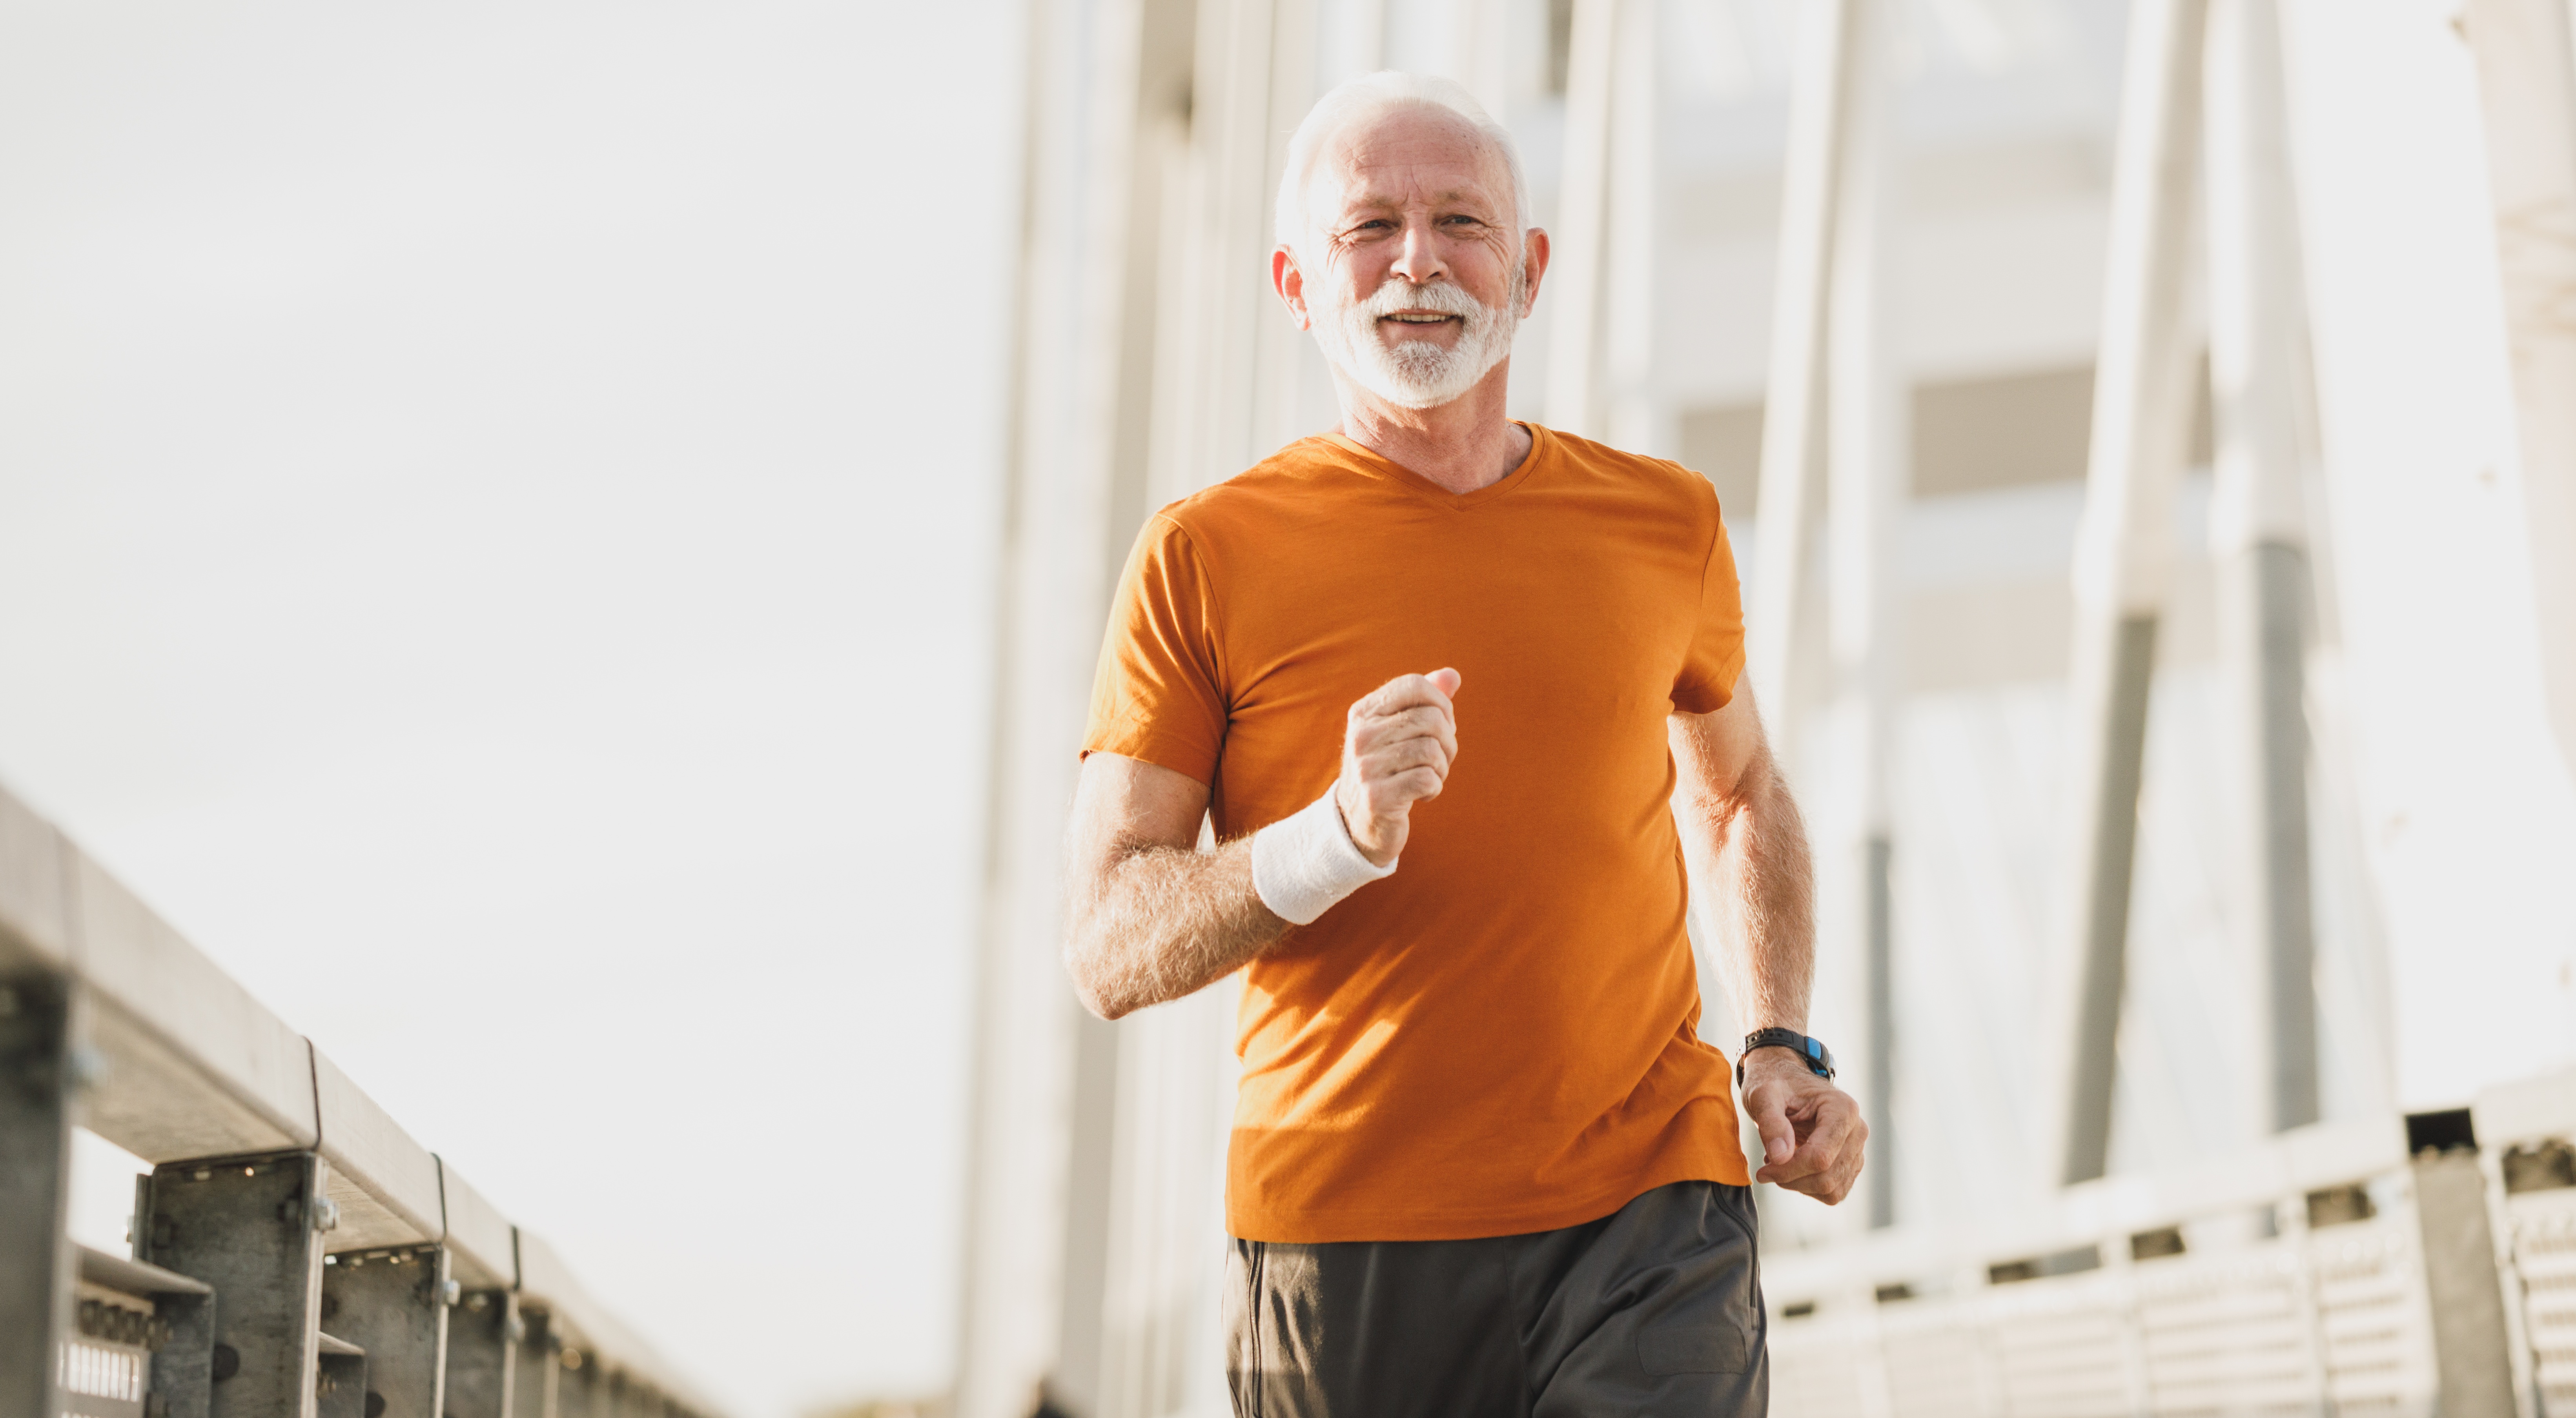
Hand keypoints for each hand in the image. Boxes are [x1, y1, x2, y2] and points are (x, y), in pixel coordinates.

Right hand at [1333, 669, 1461, 866]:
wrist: (1357, 821)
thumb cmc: (1388, 768)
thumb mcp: (1401, 730)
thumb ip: (1426, 700)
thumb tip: (1453, 675)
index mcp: (1364, 712)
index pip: (1414, 685)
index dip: (1441, 703)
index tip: (1442, 725)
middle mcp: (1360, 735)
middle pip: (1430, 718)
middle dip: (1448, 740)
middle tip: (1441, 758)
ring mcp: (1366, 766)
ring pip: (1431, 750)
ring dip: (1442, 767)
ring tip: (1431, 776)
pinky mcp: (1377, 797)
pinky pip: (1426, 779)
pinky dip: (1434, 788)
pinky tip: (1422, 794)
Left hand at [1740, 1048, 1866, 1203]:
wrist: (1785, 1082)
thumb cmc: (1775, 1084)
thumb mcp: (1763, 1095)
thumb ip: (1771, 1122)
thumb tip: (1780, 1158)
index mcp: (1843, 1109)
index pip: (1820, 1157)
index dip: (1788, 1170)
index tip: (1762, 1169)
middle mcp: (1858, 1130)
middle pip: (1827, 1176)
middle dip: (1791, 1179)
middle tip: (1766, 1168)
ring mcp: (1857, 1149)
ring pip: (1832, 1189)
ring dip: (1799, 1185)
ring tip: (1778, 1163)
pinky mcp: (1850, 1163)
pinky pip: (1834, 1192)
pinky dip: (1809, 1188)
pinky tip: (1792, 1169)